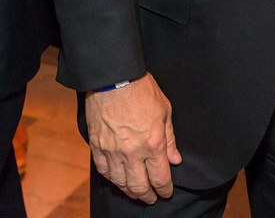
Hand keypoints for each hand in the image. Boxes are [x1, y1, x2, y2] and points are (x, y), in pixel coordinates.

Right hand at [85, 72, 181, 202]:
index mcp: (152, 144)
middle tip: (152, 198)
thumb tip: (175, 159)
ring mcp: (112, 152)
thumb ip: (170, 138)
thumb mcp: (165, 110)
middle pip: (140, 186)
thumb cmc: (142, 90)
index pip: (160, 177)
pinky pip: (104, 171)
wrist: (114, 78)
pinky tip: (118, 180)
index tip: (167, 192)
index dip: (164, 188)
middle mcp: (132, 153)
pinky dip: (112, 179)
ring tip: (136, 193)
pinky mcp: (97, 147)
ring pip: (120, 183)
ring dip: (130, 191)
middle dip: (148, 196)